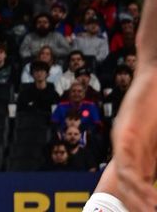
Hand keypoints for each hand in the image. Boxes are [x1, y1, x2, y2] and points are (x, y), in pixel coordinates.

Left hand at [112, 64, 156, 210]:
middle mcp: (127, 148)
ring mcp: (123, 141)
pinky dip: (137, 182)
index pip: (138, 184)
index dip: (143, 202)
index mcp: (140, 151)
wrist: (156, 77)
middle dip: (137, 205)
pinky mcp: (123, 133)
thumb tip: (156, 174)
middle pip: (127, 184)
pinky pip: (126, 162)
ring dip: (137, 199)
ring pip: (125, 178)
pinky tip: (151, 196)